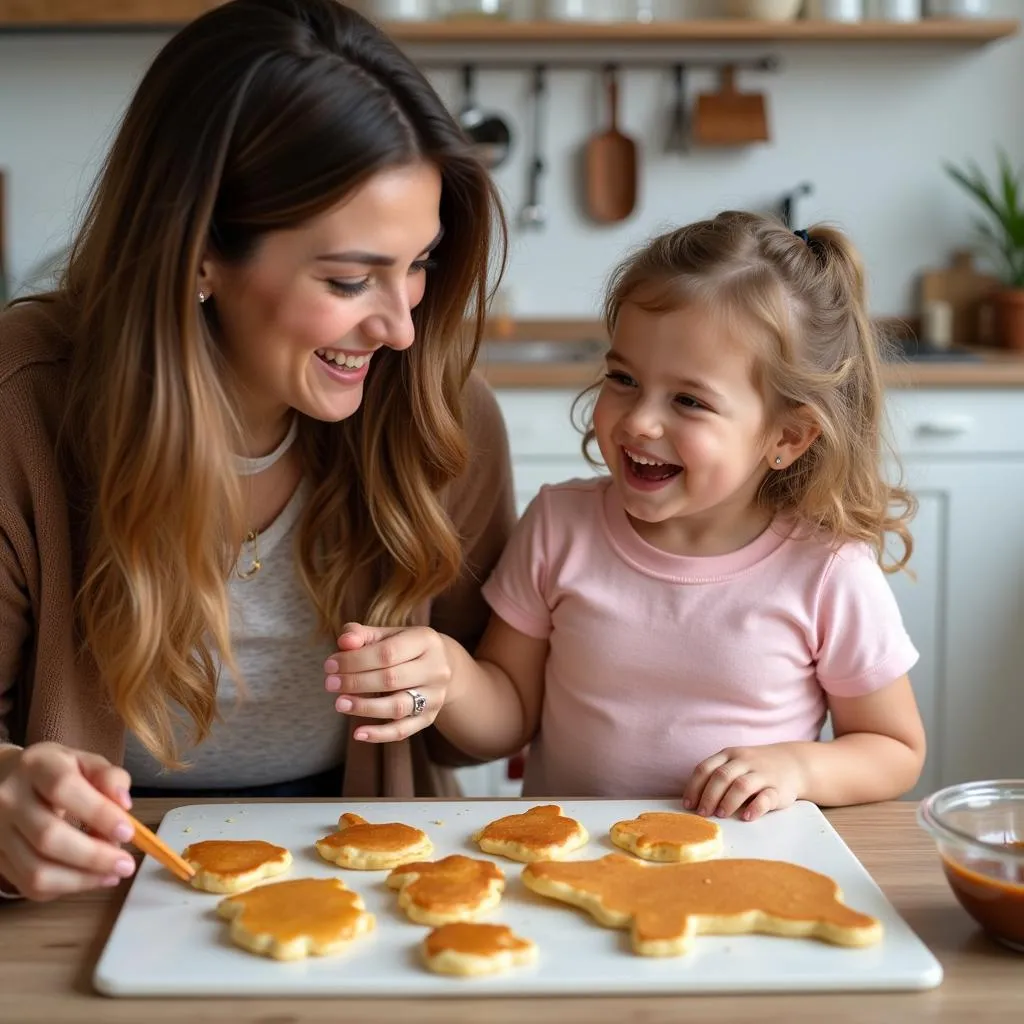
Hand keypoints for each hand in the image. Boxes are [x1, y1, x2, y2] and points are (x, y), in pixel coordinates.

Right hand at [0, 743, 136, 900]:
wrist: (9, 781)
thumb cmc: (57, 772)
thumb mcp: (86, 762)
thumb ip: (109, 778)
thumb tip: (123, 805)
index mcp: (36, 766)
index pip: (63, 789)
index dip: (98, 812)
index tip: (127, 831)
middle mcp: (9, 799)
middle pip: (48, 837)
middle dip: (94, 856)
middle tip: (125, 864)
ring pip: (36, 870)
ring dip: (81, 879)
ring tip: (111, 874)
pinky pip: (28, 885)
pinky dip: (64, 888)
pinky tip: (89, 879)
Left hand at [324, 622, 454, 742]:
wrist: (439, 665)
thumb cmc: (403, 647)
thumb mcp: (385, 635)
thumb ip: (361, 635)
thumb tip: (344, 642)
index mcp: (426, 641)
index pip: (387, 653)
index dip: (355, 660)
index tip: (330, 665)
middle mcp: (436, 669)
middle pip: (391, 679)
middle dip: (355, 682)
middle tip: (329, 683)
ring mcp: (435, 696)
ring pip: (398, 706)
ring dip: (364, 707)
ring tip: (339, 703)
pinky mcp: (430, 718)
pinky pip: (403, 730)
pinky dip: (379, 734)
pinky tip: (358, 733)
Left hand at [682, 744, 806, 821]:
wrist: (793, 763)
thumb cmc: (755, 767)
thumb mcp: (735, 763)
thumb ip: (717, 775)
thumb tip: (694, 802)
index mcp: (729, 754)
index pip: (705, 768)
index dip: (694, 787)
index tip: (688, 805)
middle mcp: (744, 761)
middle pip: (721, 777)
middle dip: (709, 796)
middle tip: (702, 814)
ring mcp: (762, 774)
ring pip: (742, 785)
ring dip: (728, 801)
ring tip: (721, 815)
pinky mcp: (779, 789)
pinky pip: (766, 797)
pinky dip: (755, 807)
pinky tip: (746, 816)